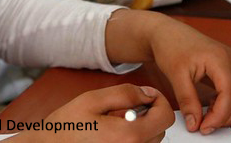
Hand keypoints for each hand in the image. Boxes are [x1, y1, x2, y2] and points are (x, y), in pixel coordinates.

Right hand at [14, 84, 173, 142]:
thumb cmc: (66, 128)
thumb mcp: (93, 100)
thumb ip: (125, 93)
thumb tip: (148, 93)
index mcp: (128, 135)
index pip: (164, 117)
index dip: (159, 101)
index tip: (147, 95)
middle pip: (159, 130)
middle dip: (146, 114)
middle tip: (122, 109)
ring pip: (150, 141)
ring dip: (139, 128)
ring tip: (113, 123)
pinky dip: (131, 139)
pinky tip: (112, 136)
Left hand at [104, 11, 230, 135]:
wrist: (166, 32)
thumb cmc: (170, 46)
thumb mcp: (175, 75)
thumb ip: (187, 101)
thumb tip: (195, 124)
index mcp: (220, 58)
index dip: (220, 116)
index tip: (204, 127)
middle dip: (230, 116)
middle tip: (207, 125)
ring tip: (212, 114)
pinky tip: (216, 104)